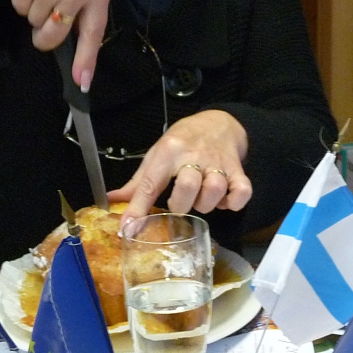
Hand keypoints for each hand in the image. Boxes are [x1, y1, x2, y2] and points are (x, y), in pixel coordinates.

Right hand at [4, 0, 111, 89]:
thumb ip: (86, 7)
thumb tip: (76, 47)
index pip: (93, 32)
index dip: (87, 60)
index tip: (82, 82)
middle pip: (55, 36)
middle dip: (45, 34)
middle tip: (45, 15)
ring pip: (35, 22)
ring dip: (34, 8)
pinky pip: (20, 8)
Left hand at [108, 110, 251, 223]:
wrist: (218, 123)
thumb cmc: (182, 142)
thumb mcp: (157, 155)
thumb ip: (137, 183)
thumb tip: (110, 201)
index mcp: (168, 152)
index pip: (150, 184)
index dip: (138, 209)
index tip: (129, 229)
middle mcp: (194, 156)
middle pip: (188, 187)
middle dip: (181, 205)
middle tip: (180, 203)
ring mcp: (218, 164)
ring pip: (214, 191)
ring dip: (206, 204)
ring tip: (202, 199)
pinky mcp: (238, 171)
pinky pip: (242, 192)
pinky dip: (234, 202)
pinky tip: (225, 201)